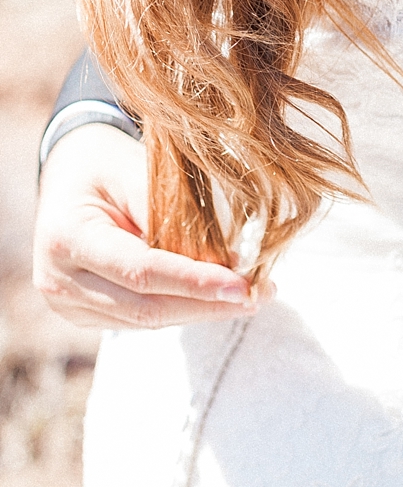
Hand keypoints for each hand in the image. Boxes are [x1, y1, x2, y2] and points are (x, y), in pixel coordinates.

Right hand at [34, 124, 270, 328]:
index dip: (195, 283)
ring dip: (201, 311)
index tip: (242, 286)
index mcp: (68, 237)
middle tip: (259, 294)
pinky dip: (181, 308)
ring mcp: (68, 304)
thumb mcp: (137, 170)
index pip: (141, 271)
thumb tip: (225, 261)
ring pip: (146, 320)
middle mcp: (59, 280)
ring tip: (249, 295)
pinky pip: (140, 319)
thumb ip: (173, 215)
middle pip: (145, 308)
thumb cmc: (108, 166)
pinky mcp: (84, 314)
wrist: (69, 175)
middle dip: (207, 305)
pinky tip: (214, 297)